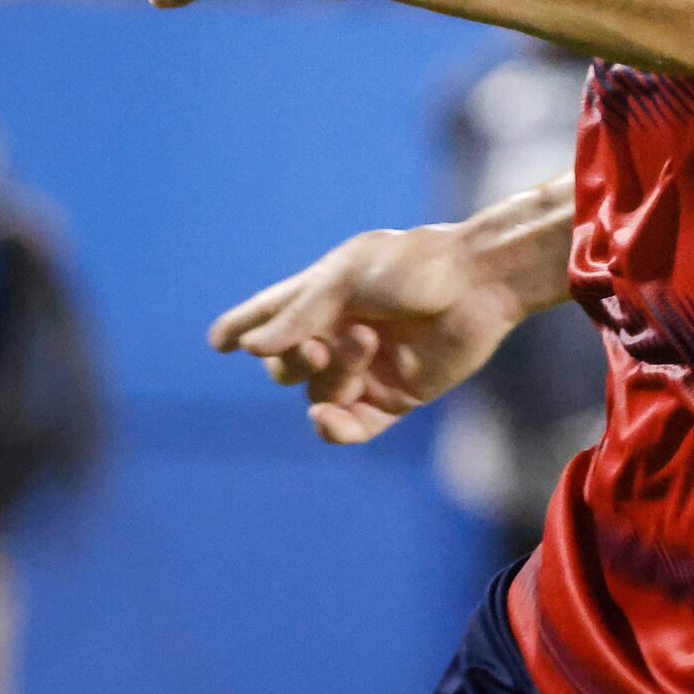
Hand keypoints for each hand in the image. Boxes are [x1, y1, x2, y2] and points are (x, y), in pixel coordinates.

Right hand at [208, 223, 526, 443]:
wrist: (476, 283)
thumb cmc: (411, 265)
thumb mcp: (346, 279)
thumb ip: (298, 316)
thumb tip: (252, 349)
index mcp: (324, 293)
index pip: (273, 313)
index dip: (245, 326)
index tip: (217, 341)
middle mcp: (339, 332)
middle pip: (286, 365)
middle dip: (292, 359)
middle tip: (321, 344)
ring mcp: (365, 367)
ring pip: (318, 393)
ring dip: (332, 376)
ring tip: (366, 344)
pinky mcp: (393, 397)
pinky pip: (350, 426)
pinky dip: (335, 428)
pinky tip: (329, 420)